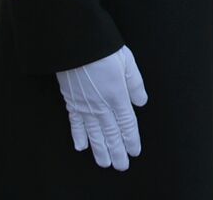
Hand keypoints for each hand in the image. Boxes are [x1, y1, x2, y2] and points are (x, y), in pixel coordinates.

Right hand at [55, 45, 146, 170]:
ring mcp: (84, 106)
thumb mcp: (128, 63)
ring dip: (100, 150)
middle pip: (111, 134)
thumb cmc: (103, 50)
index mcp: (117, 96)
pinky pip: (75, 124)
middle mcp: (101, 106)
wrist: (75, 45)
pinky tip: (81, 147)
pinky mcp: (71, 102)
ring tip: (105, 163)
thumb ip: (135, 84)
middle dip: (117, 152)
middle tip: (121, 166)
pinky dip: (78, 136)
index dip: (131, 139)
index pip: (126, 124)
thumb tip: (141, 102)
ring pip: (94, 134)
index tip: (134, 152)